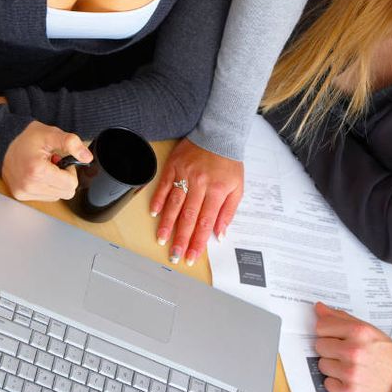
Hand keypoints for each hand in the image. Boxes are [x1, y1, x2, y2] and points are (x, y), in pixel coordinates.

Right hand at [1, 121, 90, 200]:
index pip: (71, 184)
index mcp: (37, 170)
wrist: (4, 142)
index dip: (70, 171)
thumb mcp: (52, 134)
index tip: (61, 161)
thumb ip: (72, 144)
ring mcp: (23, 192)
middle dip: (64, 178)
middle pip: (66, 193)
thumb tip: (87, 157)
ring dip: (55, 183)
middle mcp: (28, 185)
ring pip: (57, 196)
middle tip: (54, 164)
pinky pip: (46, 197)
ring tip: (45, 168)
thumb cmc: (28, 138)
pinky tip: (39, 174)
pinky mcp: (20, 196)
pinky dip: (47, 187)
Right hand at [149, 138, 243, 265]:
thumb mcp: (238, 187)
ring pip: (174, 204)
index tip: (192, 256)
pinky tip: (154, 213)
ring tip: (161, 239)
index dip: (198, 242)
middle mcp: (200, 185)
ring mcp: (185, 175)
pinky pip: (164, 186)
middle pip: (188, 217)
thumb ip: (228, 212)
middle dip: (181, 238)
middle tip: (175, 255)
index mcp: (217, 191)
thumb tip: (220, 234)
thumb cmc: (229, 162)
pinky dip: (158, 200)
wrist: (219, 134)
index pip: (206, 222)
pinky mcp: (174, 166)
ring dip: (167, 224)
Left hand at [312, 302, 391, 391]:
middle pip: (319, 345)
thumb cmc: (385, 354)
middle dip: (330, 349)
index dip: (327, 331)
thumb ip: (342, 318)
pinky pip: (327, 384)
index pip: (322, 326)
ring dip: (333, 367)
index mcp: (359, 332)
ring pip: (322, 365)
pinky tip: (349, 379)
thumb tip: (319, 308)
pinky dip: (336, 383)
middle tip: (345, 352)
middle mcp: (355, 351)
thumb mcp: (368, 330)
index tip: (334, 335)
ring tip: (349, 366)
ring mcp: (351, 372)